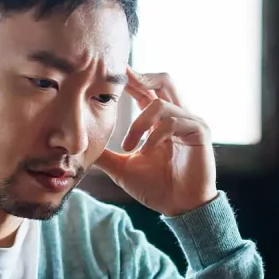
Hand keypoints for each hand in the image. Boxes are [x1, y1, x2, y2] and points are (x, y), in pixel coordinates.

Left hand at [95, 69, 216, 216]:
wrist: (178, 208)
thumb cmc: (156, 188)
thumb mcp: (122, 168)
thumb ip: (105, 154)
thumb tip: (79, 149)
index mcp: (159, 121)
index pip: (145, 91)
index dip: (131, 79)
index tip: (112, 70)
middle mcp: (177, 116)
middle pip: (163, 80)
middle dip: (141, 77)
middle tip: (121, 78)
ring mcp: (189, 122)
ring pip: (161, 103)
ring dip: (138, 124)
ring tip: (128, 146)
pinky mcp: (199, 132)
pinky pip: (173, 121)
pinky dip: (155, 134)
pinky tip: (146, 150)